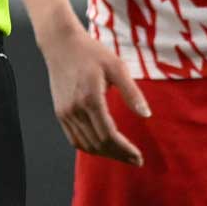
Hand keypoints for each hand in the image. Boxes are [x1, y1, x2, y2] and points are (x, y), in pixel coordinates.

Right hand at [39, 20, 151, 165]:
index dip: (125, 149)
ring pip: (85, 145)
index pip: (109, 134)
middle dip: (118, 155)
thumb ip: (131, 92)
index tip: (139, 157)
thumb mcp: (117, 66)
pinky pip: (74, 139)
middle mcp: (74, 110)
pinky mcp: (60, 113)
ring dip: (105, 154)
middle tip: (136, 160)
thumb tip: (146, 115)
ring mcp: (64, 113)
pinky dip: (89, 147)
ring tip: (122, 156)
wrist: (61, 44)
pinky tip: (103, 147)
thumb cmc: (92, 52)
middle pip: (98, 143)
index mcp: (90, 99)